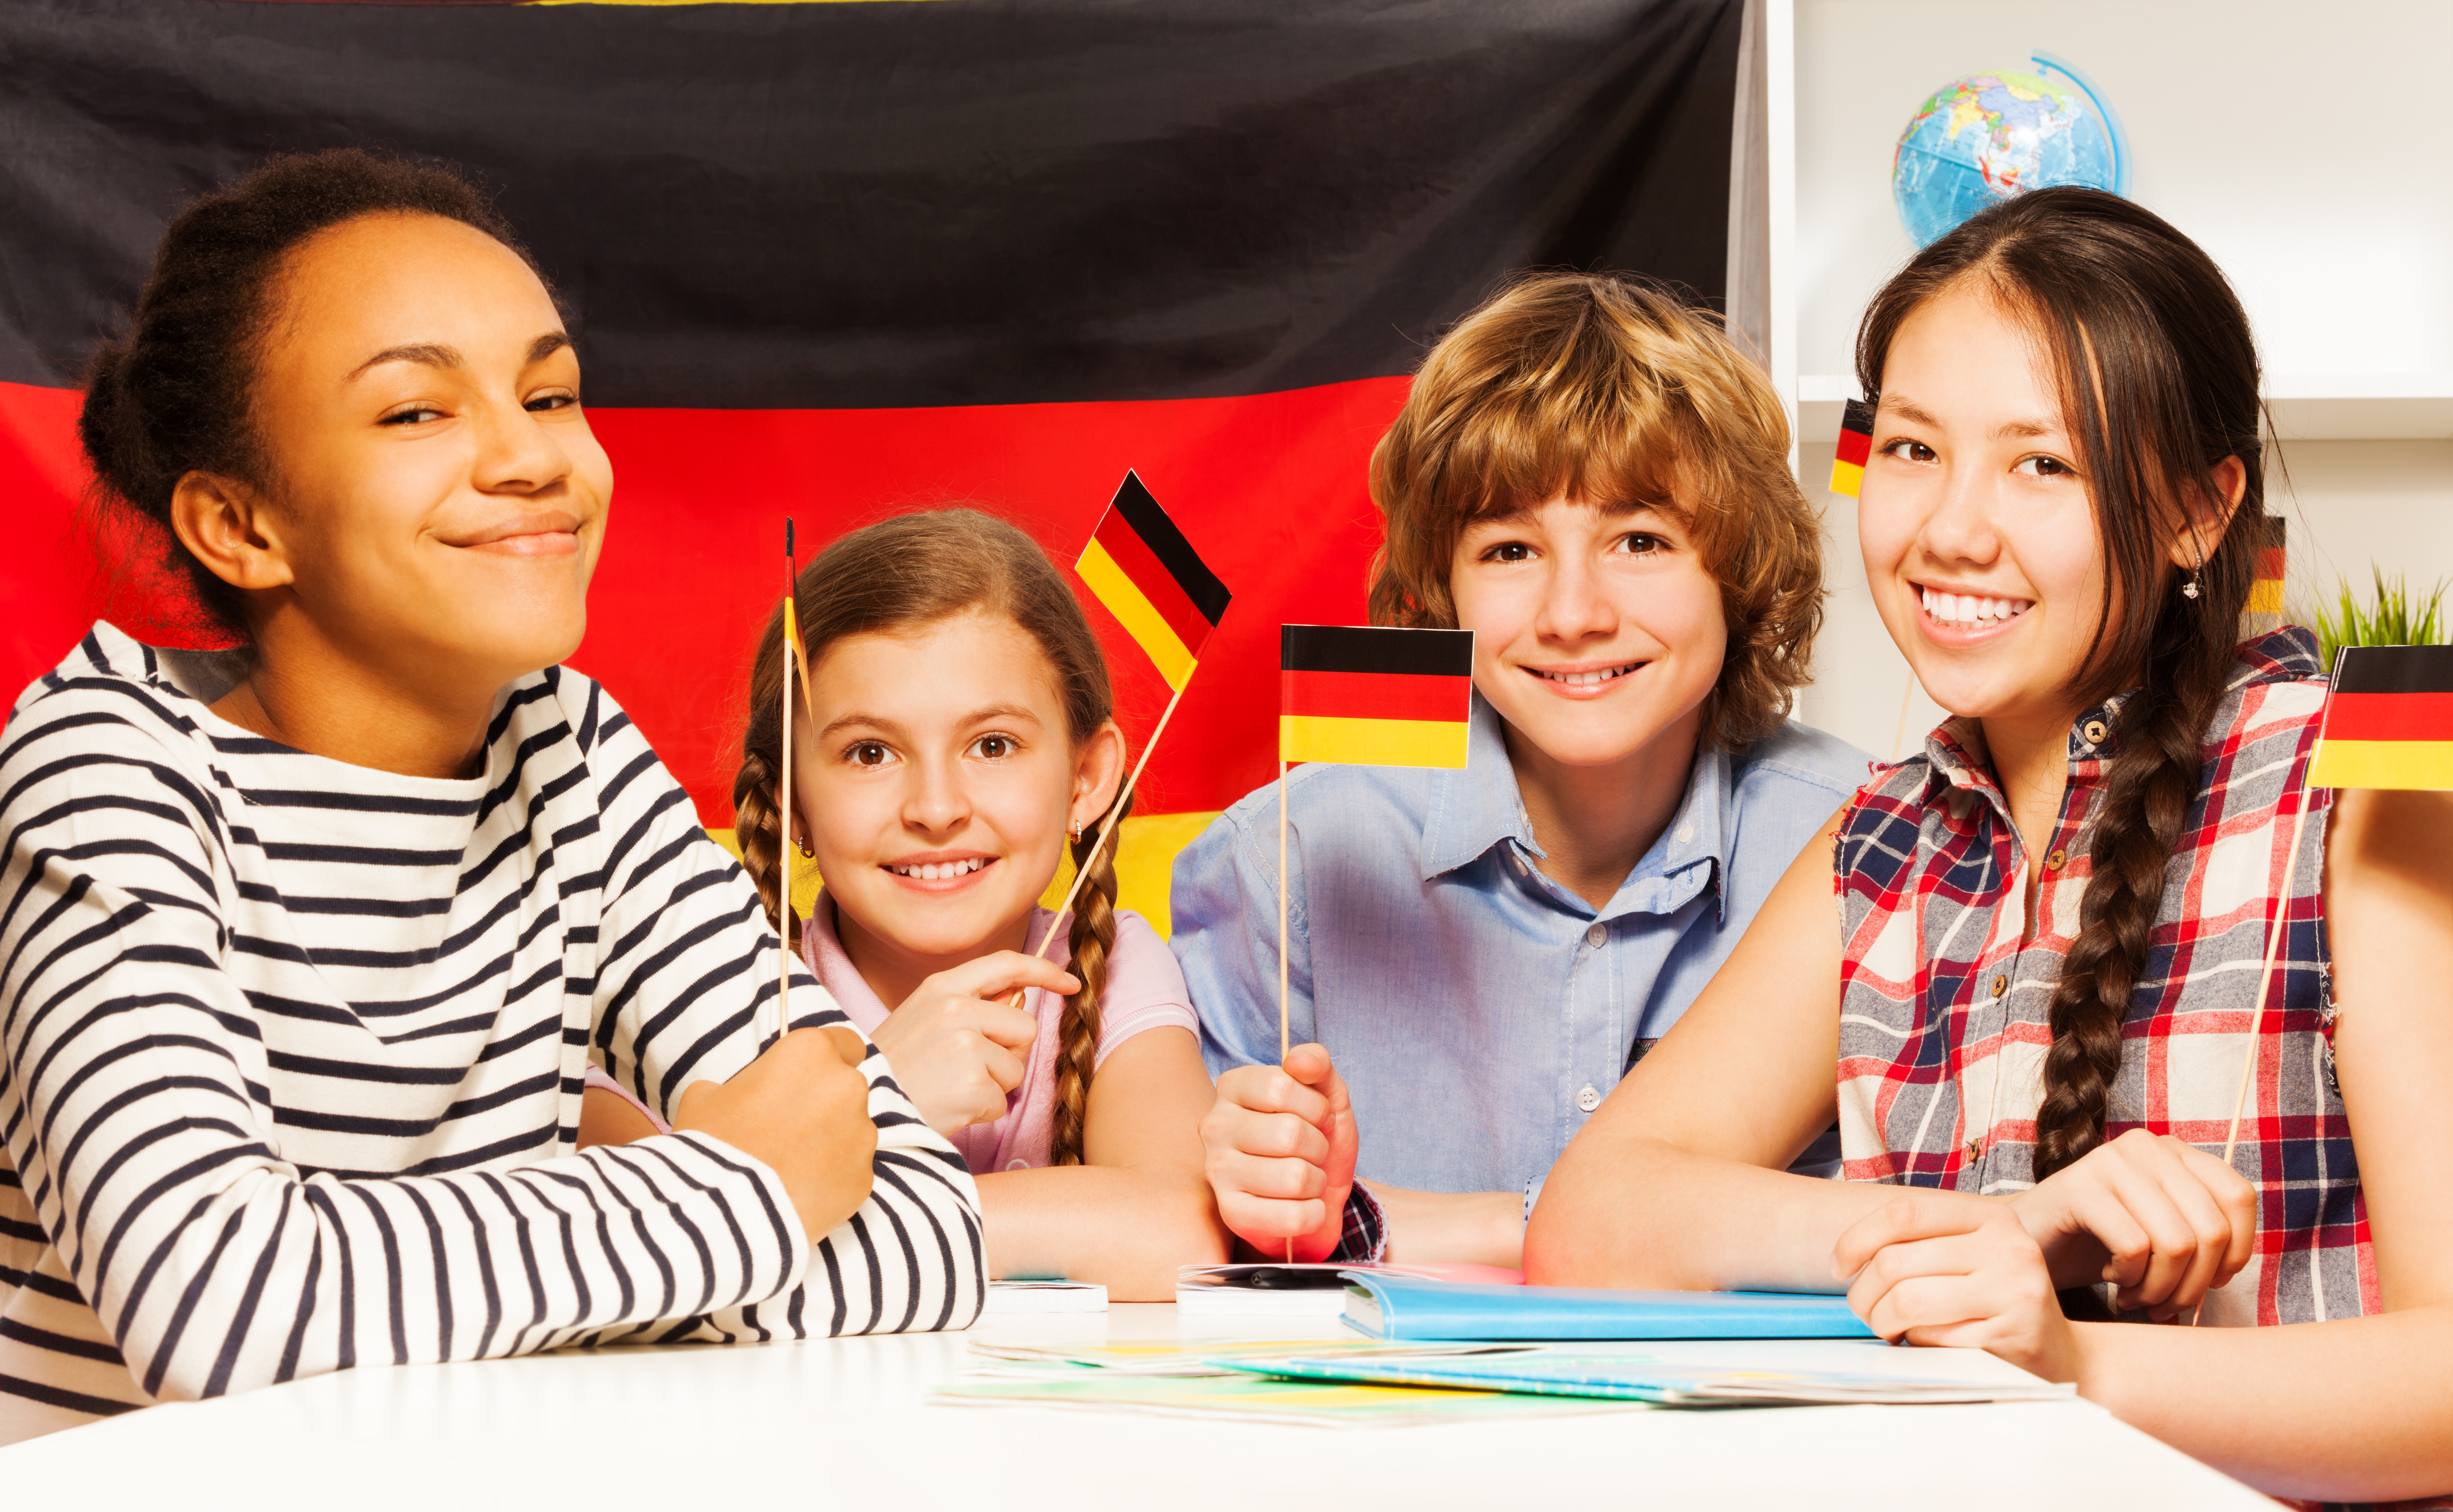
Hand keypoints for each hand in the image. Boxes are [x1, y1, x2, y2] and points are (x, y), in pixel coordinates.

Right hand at [674, 1027, 875, 1242]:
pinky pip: (851, 1171)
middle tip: (786, 1129)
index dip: (826, 1061)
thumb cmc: (711, 1144)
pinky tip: (798, 1190)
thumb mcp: (706, 1096)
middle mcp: (846, 1087)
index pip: (844, 1042)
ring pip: (852, 1131)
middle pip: (846, 1089)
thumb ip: (739, 1084)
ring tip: (789, 1166)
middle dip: (824, 1104)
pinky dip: (832, 1178)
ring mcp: (861, 1135)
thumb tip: (744, 1096)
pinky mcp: (863, 1178)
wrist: (723, 1212)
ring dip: (830, 1141)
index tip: (808, 1078)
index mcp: (811, 1053)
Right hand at [867, 951, 1074, 1135]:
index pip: (1005, 964)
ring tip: (950, 1089)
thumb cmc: (892, 1070)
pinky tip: (948, 1107)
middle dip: (1009, 1053)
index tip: (1070, 983)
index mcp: (941, 987)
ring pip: (1016, 1068)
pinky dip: (981, 1112)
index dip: (1043, 971)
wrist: (859, 1109)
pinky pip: (1001, 1101)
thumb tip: (1018, 1002)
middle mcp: (955, 1008)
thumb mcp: (922, 1020)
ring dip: (993, 1086)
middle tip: (965, 1069)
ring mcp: (965, 1044)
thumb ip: (967, 1007)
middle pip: (1025, 1027)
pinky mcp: (973, 1083)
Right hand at [1200, 1044, 1357, 1261]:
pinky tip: (1301, 1205)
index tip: (1316, 1117)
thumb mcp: (1327, 1096)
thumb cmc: (1316, 1141)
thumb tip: (1299, 1060)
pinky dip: (1313, 1213)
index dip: (1315, 1106)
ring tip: (1305, 1178)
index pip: (1282, 1085)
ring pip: (1294, 1177)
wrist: (1319, 1196)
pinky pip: (1293, 1216)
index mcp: (1233, 1087)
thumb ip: (1318, 1065)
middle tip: (1312, 1151)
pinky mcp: (1231, 1213)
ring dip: (1316, 1180)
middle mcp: (1215, 1126)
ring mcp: (1218, 1171)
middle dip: (1318, 1146)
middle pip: (1289, 1133)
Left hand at [1834, 1191, 2079, 1381]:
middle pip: (1895, 1261)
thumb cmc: (1998, 1302)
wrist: (2063, 1356)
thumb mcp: (1969, 1255)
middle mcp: (2007, 1247)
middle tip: (1867, 1312)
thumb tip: (1845, 1254)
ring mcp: (2013, 1291)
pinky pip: (1932, 1339)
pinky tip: (1925, 1345)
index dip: (1856, 1238)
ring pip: (1906, 1301)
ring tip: (1888, 1328)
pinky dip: (1915, 1345)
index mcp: (1992, 1217)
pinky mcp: (2011, 1336)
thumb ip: (1921, 1243)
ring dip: (1882, 1322)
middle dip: (1864, 1294)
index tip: (1839, 1267)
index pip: (1904, 1212)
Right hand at [2008, 1128, 2255, 1318]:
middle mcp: (2147, 1146)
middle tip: (2164, 1305)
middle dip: (2193, 1285)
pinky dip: (2128, 1278)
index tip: (2208, 1282)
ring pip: (2177, 1243)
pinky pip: (2134, 1246)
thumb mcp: (2162, 1232)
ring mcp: (2111, 1161)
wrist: (2024, 1242)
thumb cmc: (2098, 1245)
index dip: (2236, 1252)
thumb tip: (2230, 1268)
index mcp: (2175, 1152)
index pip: (2239, 1197)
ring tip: (2137, 1297)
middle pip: (2212, 1229)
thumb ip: (2201, 1233)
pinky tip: (2110, 1278)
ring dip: (2161, 1289)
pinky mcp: (2080, 1186)